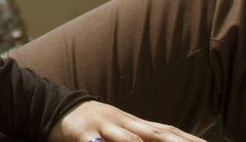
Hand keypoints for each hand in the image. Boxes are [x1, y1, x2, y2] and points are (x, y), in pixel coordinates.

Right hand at [49, 101, 206, 141]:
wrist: (55, 108)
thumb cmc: (96, 125)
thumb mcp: (123, 129)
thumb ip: (146, 137)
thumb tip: (174, 138)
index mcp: (136, 123)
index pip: (169, 132)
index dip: (191, 140)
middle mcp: (123, 123)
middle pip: (156, 134)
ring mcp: (104, 127)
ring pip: (128, 139)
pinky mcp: (82, 134)